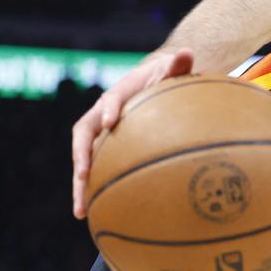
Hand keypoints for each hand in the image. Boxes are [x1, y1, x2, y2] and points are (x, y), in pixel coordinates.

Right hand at [71, 48, 194, 217]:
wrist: (156, 83)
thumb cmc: (166, 77)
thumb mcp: (174, 69)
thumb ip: (178, 64)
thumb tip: (188, 53)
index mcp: (119, 94)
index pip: (110, 99)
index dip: (109, 108)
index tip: (110, 120)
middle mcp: (103, 114)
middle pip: (84, 137)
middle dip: (81, 159)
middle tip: (82, 178)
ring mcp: (103, 134)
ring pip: (85, 161)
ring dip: (81, 186)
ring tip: (81, 213)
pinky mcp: (108, 150)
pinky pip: (100, 171)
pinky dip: (98, 192)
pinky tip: (102, 217)